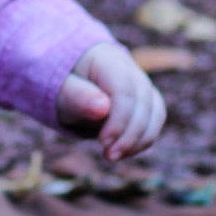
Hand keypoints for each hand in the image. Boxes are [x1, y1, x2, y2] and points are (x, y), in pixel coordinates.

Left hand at [57, 40, 165, 162]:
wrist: (71, 81)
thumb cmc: (64, 86)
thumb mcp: (61, 91)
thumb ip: (77, 96)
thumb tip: (102, 107)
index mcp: (106, 60)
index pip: (124, 90)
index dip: (119, 120)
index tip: (103, 142)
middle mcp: (129, 68)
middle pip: (143, 102)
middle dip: (129, 134)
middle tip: (109, 156)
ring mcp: (141, 83)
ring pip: (155, 112)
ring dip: (139, 139)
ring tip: (114, 156)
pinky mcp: (147, 99)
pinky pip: (155, 119)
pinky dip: (144, 139)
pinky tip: (124, 152)